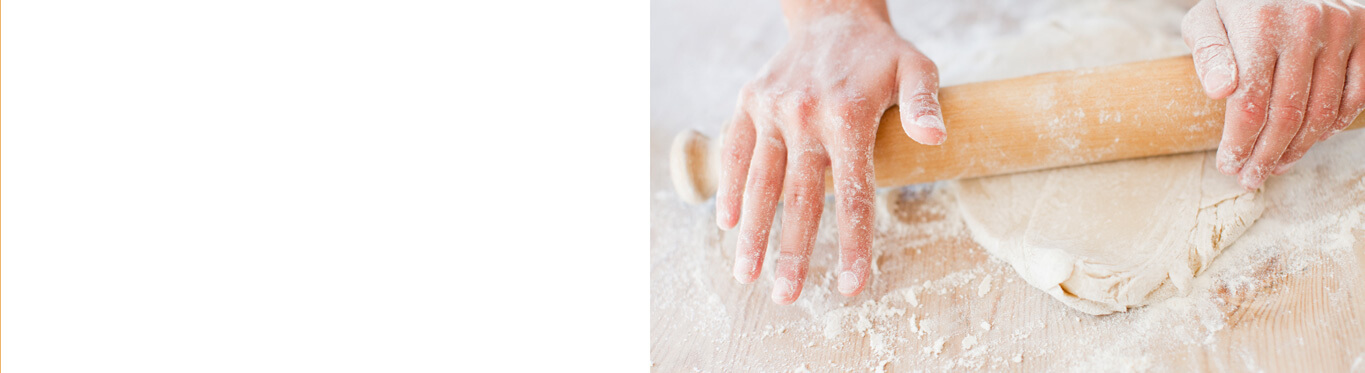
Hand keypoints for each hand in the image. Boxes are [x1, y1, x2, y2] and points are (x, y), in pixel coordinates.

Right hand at [716, 0, 944, 303]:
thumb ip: (924, 104)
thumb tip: (936, 138)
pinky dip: (731, 187)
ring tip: (747, 275)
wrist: (832, 15)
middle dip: (791, 252)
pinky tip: (729, 223)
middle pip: (799, 198)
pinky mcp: (750, 102)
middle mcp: (805, 115)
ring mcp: (773, 110)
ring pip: (760, 181)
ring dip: (753, 232)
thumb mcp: (916, 68)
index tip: (849, 286)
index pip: (852, 194)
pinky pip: (736, 151)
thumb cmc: (880, 55)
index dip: (851, 244)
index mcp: (848, 116)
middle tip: (786, 298)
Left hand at [1182, 0, 1364, 188]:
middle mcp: (1306, 25)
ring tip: (1277, 165)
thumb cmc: (1237, 5)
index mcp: (1261, 24)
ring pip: (1324, 110)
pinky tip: (1312, 139)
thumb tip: (1219, 91)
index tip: (1227, 166)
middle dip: (1267, 155)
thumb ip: (1208, 54)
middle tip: (1251, 178)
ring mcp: (1341, 29)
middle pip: (1288, 114)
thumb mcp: (1206, 20)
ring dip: (1299, 147)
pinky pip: (1357, 94)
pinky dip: (1336, 124)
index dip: (1239, 143)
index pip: (1251, 102)